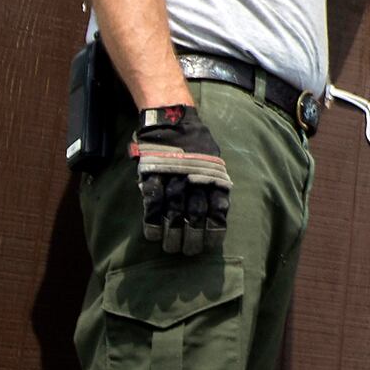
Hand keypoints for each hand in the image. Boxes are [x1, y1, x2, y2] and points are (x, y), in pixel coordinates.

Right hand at [134, 105, 231, 255]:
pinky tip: (152, 235)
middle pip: (194, 214)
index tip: (210, 245)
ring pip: (173, 212)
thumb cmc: (196, 141)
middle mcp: (194, 178)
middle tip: (189, 252)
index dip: (213, 229)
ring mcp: (172, 177)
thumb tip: (217, 209)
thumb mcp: (214, 158)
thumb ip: (215, 182)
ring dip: (172, 233)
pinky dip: (152, 221)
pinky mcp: (152, 175)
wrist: (172, 117)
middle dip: (192, 236)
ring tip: (171, 249)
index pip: (216, 208)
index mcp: (212, 175)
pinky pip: (152, 203)